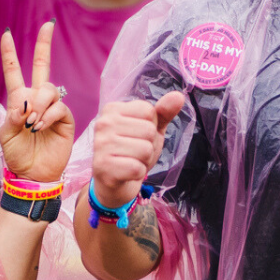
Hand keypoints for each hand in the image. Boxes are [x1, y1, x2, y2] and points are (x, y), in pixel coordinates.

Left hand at [0, 22, 73, 182]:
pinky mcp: (65, 118)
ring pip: (48, 89)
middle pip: (43, 66)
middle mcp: (36, 100)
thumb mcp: (6, 135)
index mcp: (18, 100)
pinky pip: (58, 106)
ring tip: (32, 123)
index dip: (10, 54)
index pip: (15, 72)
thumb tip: (24, 103)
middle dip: (44, 45)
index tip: (6, 34)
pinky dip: (47, 115)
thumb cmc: (17, 155)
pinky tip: (40, 126)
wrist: (32, 174)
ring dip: (38, 104)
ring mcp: (52, 108)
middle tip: (48, 25)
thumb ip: (12, 116)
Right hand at [90, 93, 185, 207]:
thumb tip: (179, 96)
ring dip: (143, 160)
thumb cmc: (132, 153)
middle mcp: (103, 124)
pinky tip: (127, 173)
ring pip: (144, 149)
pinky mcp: (103, 167)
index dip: (150, 127)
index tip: (137, 137)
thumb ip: (163, 112)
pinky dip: (138, 173)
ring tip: (130, 162)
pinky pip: (137, 168)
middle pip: (148, 130)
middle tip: (134, 153)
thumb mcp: (151, 129)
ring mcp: (100, 145)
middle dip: (148, 146)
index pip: (148, 111)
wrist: (114, 184)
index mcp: (112, 109)